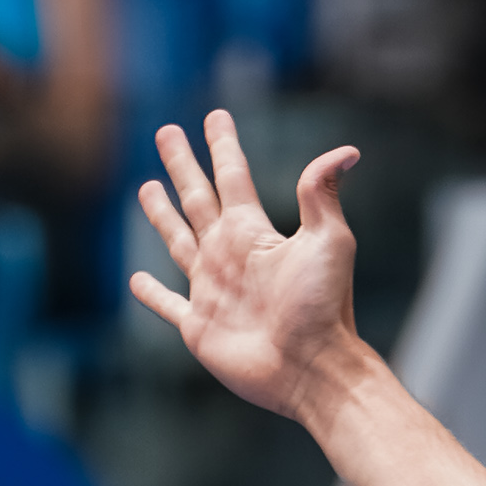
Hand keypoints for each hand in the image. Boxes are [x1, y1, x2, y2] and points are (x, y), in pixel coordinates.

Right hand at [131, 109, 364, 424]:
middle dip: (183, 166)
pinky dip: (152, 294)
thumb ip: (322, 194)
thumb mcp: (329, 242)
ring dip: (162, 216)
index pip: (233, 177)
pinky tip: (137, 281)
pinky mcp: (199, 327)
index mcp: (253, 233)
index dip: (223, 146)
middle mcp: (229, 256)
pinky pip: (168, 306)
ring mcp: (212, 291)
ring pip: (177, 242)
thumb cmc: (324, 308)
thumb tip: (347, 151)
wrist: (313, 368)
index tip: (216, 116)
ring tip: (147, 189)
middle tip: (167, 132)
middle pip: (198, 199)